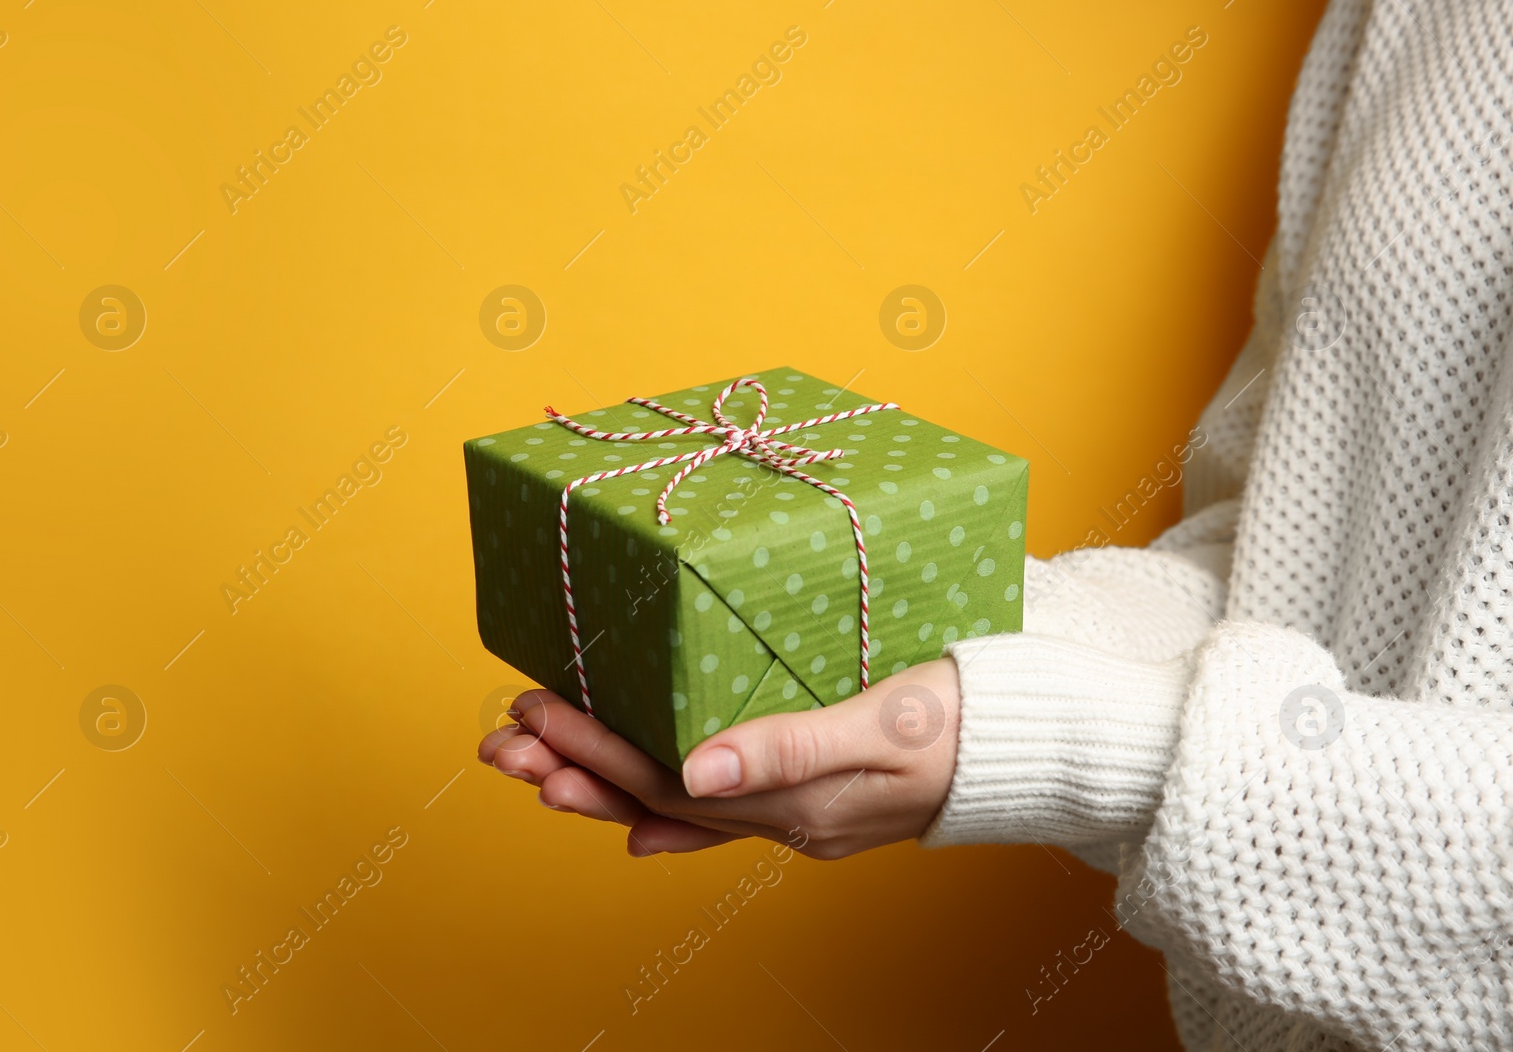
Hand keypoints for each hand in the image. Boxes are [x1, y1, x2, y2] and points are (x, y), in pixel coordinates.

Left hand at [476, 657, 960, 858]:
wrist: (1030, 747)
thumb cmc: (966, 718)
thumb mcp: (883, 722)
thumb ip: (789, 748)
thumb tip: (694, 771)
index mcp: (795, 799)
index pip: (667, 779)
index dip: (596, 749)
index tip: (535, 711)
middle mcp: (785, 819)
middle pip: (657, 799)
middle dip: (574, 767)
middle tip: (503, 740)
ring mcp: (796, 817)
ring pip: (678, 808)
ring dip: (603, 784)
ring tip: (533, 763)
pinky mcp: (810, 802)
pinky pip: (721, 818)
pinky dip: (669, 816)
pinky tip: (632, 821)